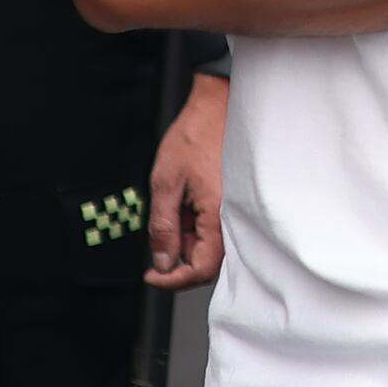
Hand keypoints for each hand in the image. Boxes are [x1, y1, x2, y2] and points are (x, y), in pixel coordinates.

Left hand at [148, 70, 226, 289]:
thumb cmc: (194, 136)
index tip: (152, 275)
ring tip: (171, 209)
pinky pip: (215, 229)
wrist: (217, 107)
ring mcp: (235, 212)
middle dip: (177, 257)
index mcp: (217, 216)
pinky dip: (195, 227)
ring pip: (209, 246)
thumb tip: (162, 261)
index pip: (200, 269)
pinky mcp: (233, 204)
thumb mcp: (164, 182)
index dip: (173, 280)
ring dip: (185, 239)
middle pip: (206, 262)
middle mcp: (233, 218)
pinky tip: (184, 207)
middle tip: (156, 238)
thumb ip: (163, 227)